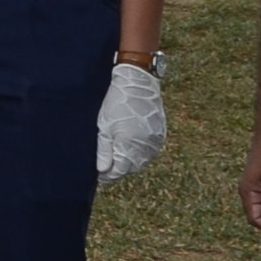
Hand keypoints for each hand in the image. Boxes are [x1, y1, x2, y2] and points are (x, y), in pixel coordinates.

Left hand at [94, 61, 168, 184]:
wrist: (138, 83)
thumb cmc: (117, 103)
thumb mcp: (104, 127)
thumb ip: (104, 151)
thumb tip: (103, 171)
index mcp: (129, 144)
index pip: (119, 170)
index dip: (109, 176)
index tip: (100, 177)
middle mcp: (145, 146)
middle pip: (131, 168)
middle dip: (119, 170)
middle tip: (106, 168)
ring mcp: (156, 141)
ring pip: (141, 161)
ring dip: (129, 163)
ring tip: (117, 158)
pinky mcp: (161, 135)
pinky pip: (150, 152)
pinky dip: (139, 154)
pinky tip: (130, 149)